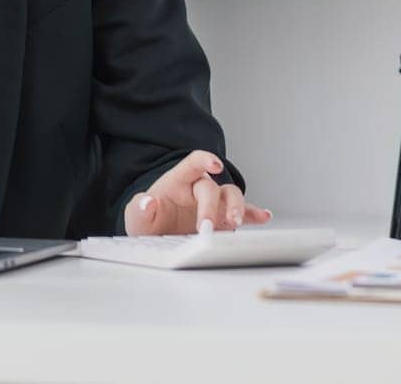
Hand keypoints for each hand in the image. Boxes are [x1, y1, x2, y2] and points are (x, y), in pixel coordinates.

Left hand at [123, 150, 271, 234]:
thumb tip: (147, 202)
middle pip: (212, 188)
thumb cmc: (149, 221)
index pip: (193, 163)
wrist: (157, 238)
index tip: (214, 165)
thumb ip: (139, 210)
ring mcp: (214, 204)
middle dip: (211, 207)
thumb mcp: (137, 218)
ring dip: (237, 208)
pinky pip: (244, 214)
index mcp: (179, 181)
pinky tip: (263, 217)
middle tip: (205, 227)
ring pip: (232, 197)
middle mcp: (199, 188)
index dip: (204, 161)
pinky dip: (254, 215)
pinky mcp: (224, 220)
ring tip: (235, 222)